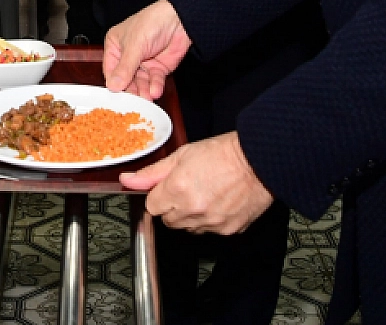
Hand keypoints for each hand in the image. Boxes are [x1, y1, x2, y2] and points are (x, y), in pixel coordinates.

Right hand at [104, 0, 191, 99]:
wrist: (179, 20)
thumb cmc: (152, 23)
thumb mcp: (134, 45)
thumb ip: (125, 68)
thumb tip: (113, 86)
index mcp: (115, 46)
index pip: (111, 69)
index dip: (114, 83)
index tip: (117, 96)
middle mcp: (128, 56)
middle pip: (126, 79)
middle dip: (130, 90)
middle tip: (134, 102)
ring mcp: (143, 63)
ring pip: (140, 83)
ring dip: (143, 91)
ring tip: (147, 98)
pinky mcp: (158, 68)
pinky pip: (154, 81)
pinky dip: (155, 87)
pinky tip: (155, 91)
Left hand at [120, 132, 273, 234]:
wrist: (258, 160)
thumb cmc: (222, 153)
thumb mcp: (181, 155)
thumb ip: (152, 173)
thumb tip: (127, 180)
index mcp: (177, 189)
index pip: (152, 207)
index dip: (159, 196)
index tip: (168, 189)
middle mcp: (192, 210)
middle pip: (168, 220)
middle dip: (173, 207)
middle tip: (188, 188)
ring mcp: (211, 223)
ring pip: (188, 228)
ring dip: (191, 216)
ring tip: (206, 193)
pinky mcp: (228, 230)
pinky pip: (210, 231)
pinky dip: (211, 221)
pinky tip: (219, 202)